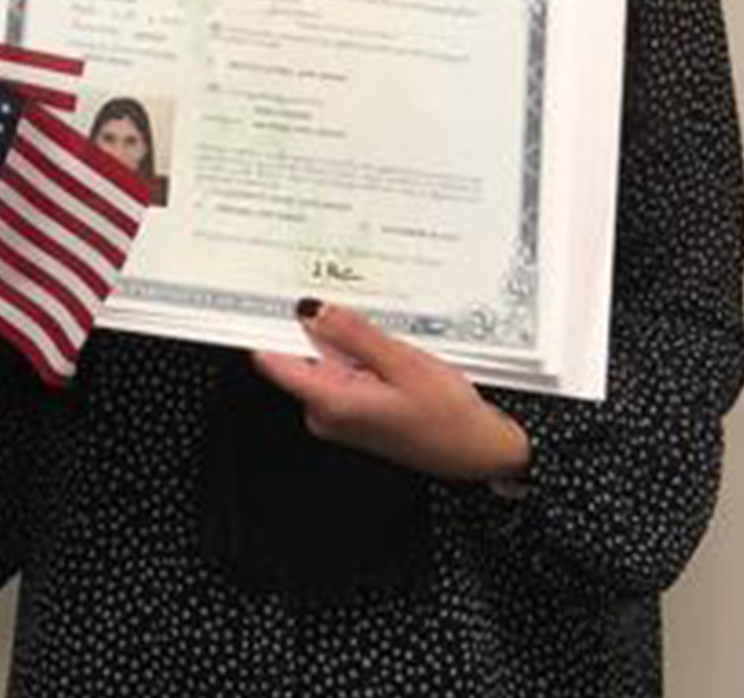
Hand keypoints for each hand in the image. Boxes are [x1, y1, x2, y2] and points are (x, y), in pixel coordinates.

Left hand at [251, 298, 531, 482]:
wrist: (476, 451)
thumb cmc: (447, 418)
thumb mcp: (403, 362)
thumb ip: (354, 334)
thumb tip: (314, 309)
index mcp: (330, 403)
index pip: (272, 359)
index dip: (267, 323)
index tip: (267, 293)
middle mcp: (324, 414)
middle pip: (299, 356)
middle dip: (316, 325)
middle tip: (348, 301)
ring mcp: (337, 415)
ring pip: (323, 362)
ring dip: (342, 340)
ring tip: (382, 335)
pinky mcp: (351, 413)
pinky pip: (340, 374)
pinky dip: (356, 356)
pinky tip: (385, 352)